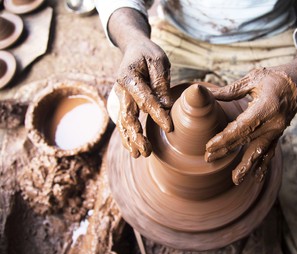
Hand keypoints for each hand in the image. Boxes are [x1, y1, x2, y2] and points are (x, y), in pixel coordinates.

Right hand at [114, 39, 172, 157]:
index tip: (169, 128)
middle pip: (128, 116)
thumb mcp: (158, 61)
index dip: (158, 114)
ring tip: (140, 155)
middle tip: (146, 151)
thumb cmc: (148, 54)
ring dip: (130, 139)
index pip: (145, 99)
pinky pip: (124, 122)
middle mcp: (121, 90)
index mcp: (129, 77)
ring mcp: (120, 98)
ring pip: (123, 123)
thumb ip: (160, 83)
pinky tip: (134, 150)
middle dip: (137, 134)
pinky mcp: (123, 104)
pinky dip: (127, 136)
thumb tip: (166, 106)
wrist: (133, 49)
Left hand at [205, 68, 296, 184]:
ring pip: (259, 151)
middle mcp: (274, 123)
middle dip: (226, 150)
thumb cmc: (275, 77)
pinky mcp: (279, 134)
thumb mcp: (254, 78)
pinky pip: (270, 152)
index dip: (225, 138)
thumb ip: (231, 90)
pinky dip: (263, 165)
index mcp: (267, 107)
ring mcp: (278, 131)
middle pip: (246, 141)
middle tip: (209, 159)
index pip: (241, 128)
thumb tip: (208, 94)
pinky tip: (257, 177)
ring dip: (246, 165)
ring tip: (236, 180)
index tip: (209, 146)